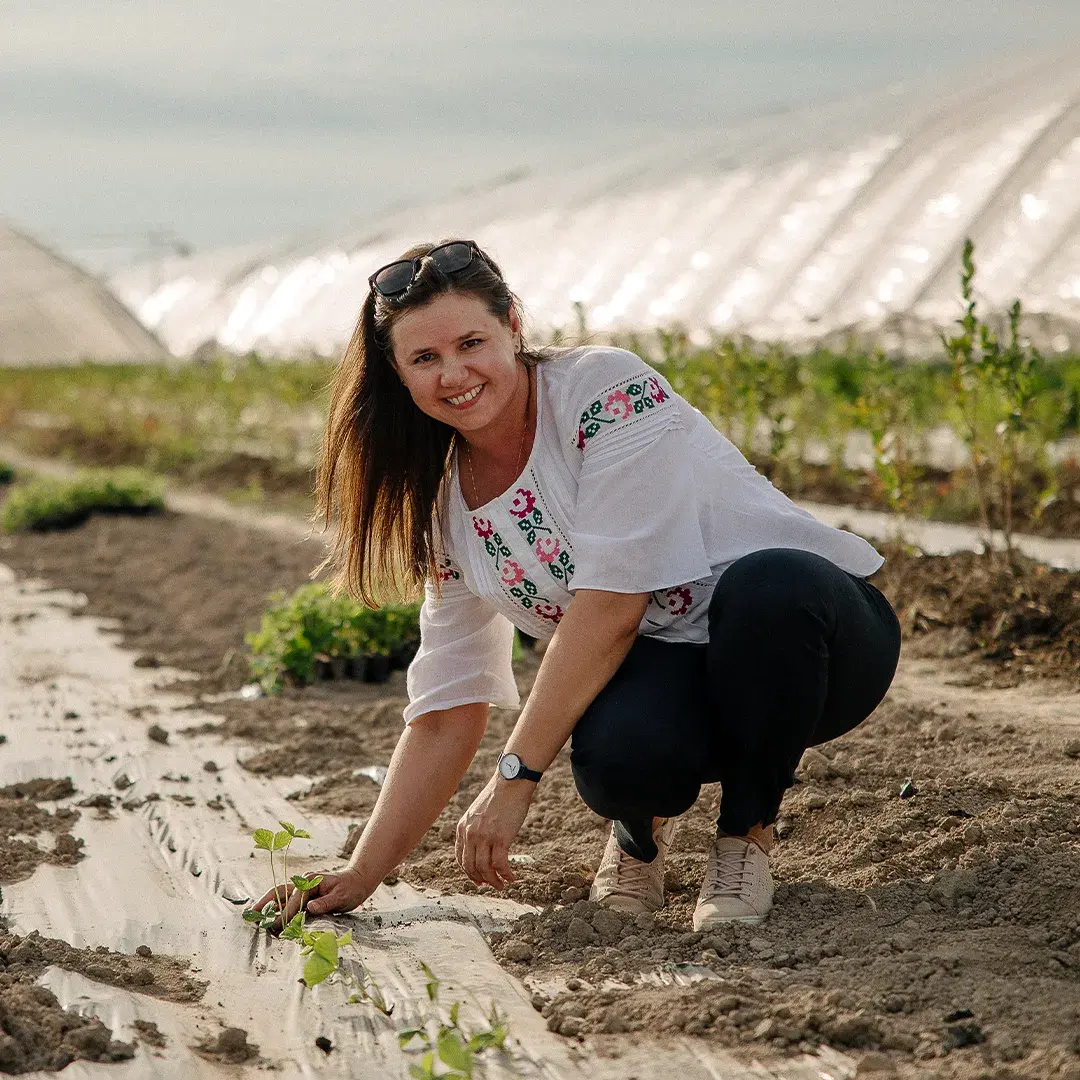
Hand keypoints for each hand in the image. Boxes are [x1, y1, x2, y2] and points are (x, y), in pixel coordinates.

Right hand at [249, 867, 368, 932]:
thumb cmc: (350, 889)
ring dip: (266, 906)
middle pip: (278, 892)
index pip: (294, 900)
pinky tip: (267, 917)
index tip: (278, 927)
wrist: (357, 881)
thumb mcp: (342, 896)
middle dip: (265, 904)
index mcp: (310, 882)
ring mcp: (301, 888)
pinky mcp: (302, 895)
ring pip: (279, 896)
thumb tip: (310, 908)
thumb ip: (326, 903)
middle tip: (252, 917)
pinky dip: (275, 908)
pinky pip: (285, 901)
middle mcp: (302, 883)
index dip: (286, 914)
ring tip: (254, 918)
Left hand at [455, 774, 533, 889]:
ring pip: (485, 869)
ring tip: (502, 885)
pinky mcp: (500, 838)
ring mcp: (484, 836)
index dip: (469, 872)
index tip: (478, 879)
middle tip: (491, 885)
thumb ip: (476, 828)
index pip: (460, 858)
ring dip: (494, 881)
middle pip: (470, 867)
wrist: (512, 781)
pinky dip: (506, 875)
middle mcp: (470, 833)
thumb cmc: (499, 795)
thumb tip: (483, 846)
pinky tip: (512, 877)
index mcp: (463, 827)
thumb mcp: (479, 812)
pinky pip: (500, 865)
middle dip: (480, 880)